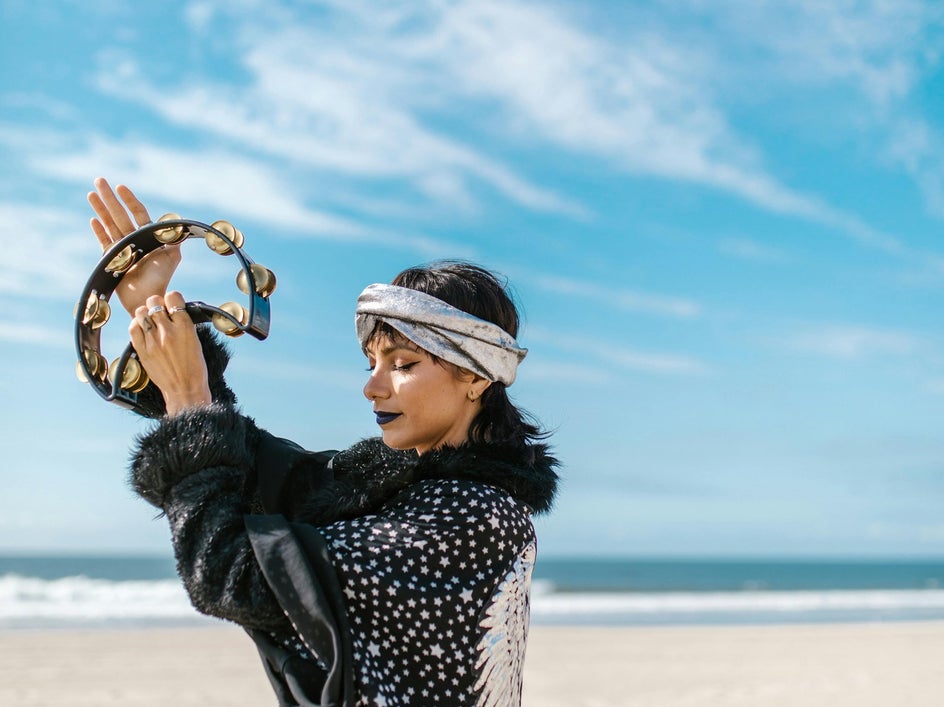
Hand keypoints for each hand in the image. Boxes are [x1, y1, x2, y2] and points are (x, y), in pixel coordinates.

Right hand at [88, 177, 181, 315]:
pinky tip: (94, 219)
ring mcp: (121, 248)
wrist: (147, 297)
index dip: (129, 200)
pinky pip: (104, 241)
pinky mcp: (111, 259)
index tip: (121, 186)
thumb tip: (178, 224)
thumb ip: (173, 239)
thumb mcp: (172, 256)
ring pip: (109, 224)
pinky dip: (99, 231)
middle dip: (109, 197)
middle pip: (120, 214)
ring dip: (101, 209)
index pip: (138, 213)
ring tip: (91, 193)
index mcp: (148, 236)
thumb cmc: (161, 277)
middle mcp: (134, 239)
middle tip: (99, 180)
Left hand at [130, 291, 211, 416]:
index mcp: (186, 328)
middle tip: (161, 313)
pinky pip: (133, 327)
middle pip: (154, 301)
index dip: (172, 299)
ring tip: (151, 321)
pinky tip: (143, 329)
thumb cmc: (195, 368)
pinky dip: (137, 324)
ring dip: (145, 313)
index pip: (173, 297)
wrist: (185, 390)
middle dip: (157, 304)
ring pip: (141, 312)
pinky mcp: (142, 351)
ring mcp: (153, 341)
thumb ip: (184, 325)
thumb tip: (174, 312)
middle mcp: (168, 332)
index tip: (173, 305)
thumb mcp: (196, 341)